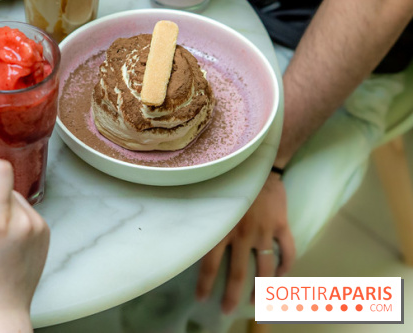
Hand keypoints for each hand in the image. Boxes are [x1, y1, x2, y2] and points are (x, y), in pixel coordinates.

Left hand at [196, 174, 295, 313]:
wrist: (259, 161)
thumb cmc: (229, 178)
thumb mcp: (210, 197)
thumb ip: (203, 218)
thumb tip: (184, 234)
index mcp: (222, 227)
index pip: (210, 263)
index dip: (206, 283)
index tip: (202, 299)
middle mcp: (243, 232)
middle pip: (238, 271)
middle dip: (232, 294)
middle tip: (226, 310)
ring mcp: (265, 230)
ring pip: (265, 267)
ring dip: (261, 288)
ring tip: (255, 304)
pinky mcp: (282, 225)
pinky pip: (287, 252)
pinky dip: (285, 267)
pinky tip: (280, 278)